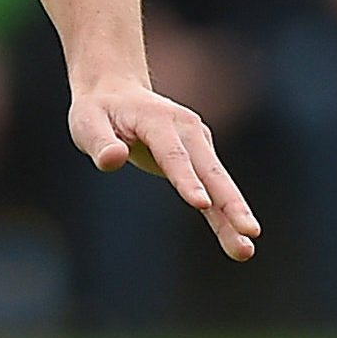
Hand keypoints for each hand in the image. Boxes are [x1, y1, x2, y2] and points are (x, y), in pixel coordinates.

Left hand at [71, 82, 259, 260]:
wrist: (116, 92)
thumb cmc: (98, 112)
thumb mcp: (87, 123)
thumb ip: (100, 142)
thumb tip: (112, 160)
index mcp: (158, 121)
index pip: (174, 155)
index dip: (187, 180)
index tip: (202, 205)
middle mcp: (186, 130)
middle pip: (209, 170)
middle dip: (229, 202)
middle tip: (249, 230)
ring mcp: (198, 143)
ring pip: (218, 182)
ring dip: (235, 213)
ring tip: (248, 244)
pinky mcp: (199, 157)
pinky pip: (213, 189)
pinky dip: (225, 215)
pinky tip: (239, 240)